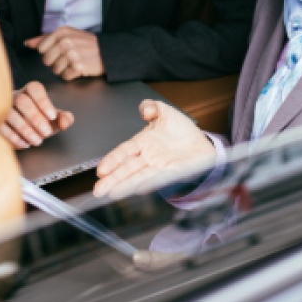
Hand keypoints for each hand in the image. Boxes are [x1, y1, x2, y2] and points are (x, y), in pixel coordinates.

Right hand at [0, 81, 74, 149]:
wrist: (20, 130)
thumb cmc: (38, 120)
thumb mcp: (53, 120)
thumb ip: (64, 118)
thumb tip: (64, 122)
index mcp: (30, 91)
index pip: (35, 88)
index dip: (44, 101)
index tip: (53, 116)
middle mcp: (15, 96)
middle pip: (22, 101)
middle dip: (35, 118)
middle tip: (46, 133)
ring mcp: (2, 107)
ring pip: (9, 114)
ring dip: (25, 129)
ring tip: (37, 141)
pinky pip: (0, 126)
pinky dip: (13, 137)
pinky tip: (24, 144)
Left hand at [24, 27, 104, 80]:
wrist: (108, 52)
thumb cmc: (85, 44)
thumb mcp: (66, 35)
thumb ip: (45, 38)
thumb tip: (27, 43)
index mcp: (61, 32)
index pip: (41, 49)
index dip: (50, 52)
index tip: (61, 50)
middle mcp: (66, 41)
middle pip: (47, 61)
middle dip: (56, 62)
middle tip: (69, 57)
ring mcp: (72, 54)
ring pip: (55, 70)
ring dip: (65, 69)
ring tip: (75, 62)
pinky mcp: (78, 67)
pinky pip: (65, 76)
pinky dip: (72, 75)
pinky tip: (79, 68)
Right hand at [94, 99, 214, 199]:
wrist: (202, 142)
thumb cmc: (181, 130)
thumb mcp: (166, 112)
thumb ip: (152, 107)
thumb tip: (144, 109)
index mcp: (143, 143)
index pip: (124, 152)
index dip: (112, 160)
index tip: (102, 169)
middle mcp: (148, 158)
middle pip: (127, 169)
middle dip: (112, 179)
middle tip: (99, 189)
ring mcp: (159, 167)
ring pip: (139, 177)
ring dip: (126, 185)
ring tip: (113, 193)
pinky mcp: (173, 174)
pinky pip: (160, 178)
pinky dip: (150, 183)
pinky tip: (140, 188)